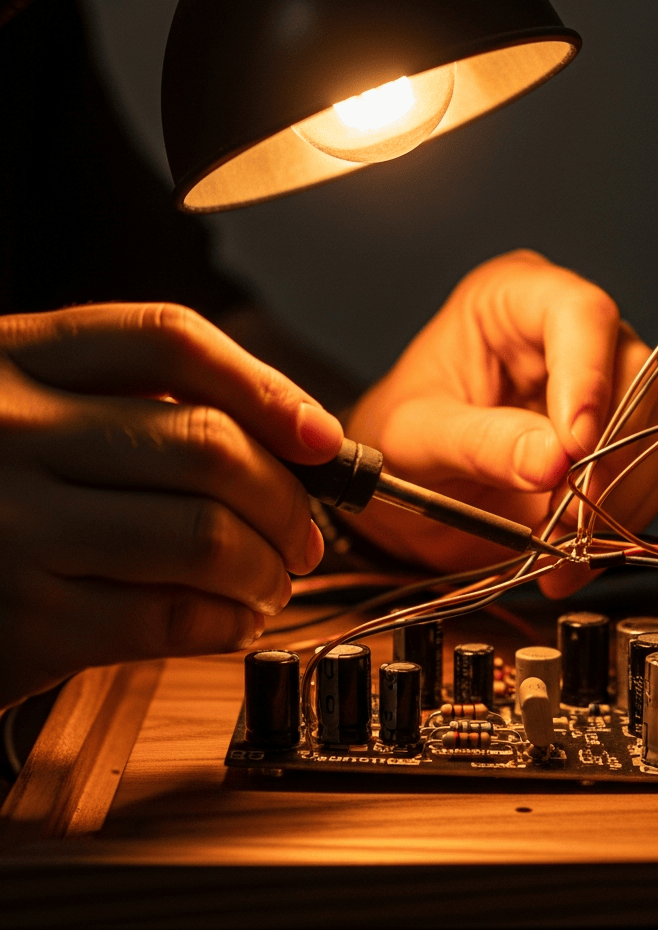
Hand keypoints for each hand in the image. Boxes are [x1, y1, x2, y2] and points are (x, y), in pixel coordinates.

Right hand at [0, 303, 343, 709]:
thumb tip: (292, 438)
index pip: (170, 342)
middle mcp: (11, 431)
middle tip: (305, 531)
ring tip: (270, 579)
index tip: (321, 436)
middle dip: (287, 499)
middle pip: (208, 445)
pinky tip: (231, 618)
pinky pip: (168, 618)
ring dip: (266, 568)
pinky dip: (227, 622)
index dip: (268, 388)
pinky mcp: (22, 622)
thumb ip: (135, 404)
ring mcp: (13, 526)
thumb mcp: (30, 409)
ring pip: (203, 535)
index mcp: (18, 359)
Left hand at [343, 251, 657, 596]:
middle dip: (606, 451)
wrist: (411, 486)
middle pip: (634, 369)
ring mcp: (605, 383)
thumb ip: (480, 444)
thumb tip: (551, 461)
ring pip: (657, 425)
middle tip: (569, 513)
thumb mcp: (418, 437)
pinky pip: (656, 471)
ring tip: (560, 541)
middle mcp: (570, 333)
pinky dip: (623, 518)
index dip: (587, 377)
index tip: (574, 446)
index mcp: (513, 299)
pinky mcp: (624, 435)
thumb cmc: (402, 437)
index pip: (580, 312)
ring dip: (617, 495)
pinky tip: (575, 549)